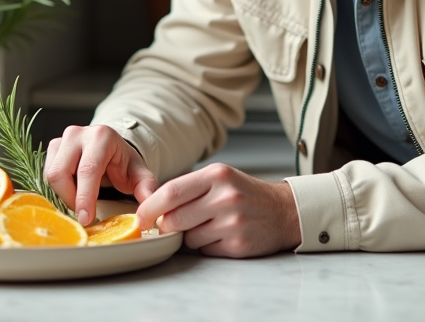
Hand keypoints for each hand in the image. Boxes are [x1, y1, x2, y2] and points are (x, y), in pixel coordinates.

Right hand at [44, 124, 158, 226]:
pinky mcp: (52, 148)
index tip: (85, 219)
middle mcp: (78, 134)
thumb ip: (146, 189)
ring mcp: (62, 139)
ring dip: (64, 194)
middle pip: (61, 173)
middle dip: (71, 198)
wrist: (111, 148)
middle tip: (85, 212)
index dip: (84, 197)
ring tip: (82, 200)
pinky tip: (73, 192)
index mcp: (101, 137)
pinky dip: (58, 189)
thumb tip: (148, 210)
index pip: (87, 170)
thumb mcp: (139, 174)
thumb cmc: (123, 162)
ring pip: (51, 175)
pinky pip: (46, 174)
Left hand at [134, 163, 300, 257]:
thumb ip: (189, 188)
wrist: (284, 211)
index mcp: (217, 175)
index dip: (150, 207)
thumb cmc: (245, 193)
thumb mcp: (220, 178)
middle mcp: (225, 197)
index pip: (171, 192)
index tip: (140, 216)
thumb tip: (152, 206)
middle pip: (175, 219)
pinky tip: (221, 235)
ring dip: (190, 236)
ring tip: (208, 225)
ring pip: (188, 238)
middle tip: (172, 224)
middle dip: (167, 225)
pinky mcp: (238, 245)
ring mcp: (233, 223)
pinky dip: (206, 246)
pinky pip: (205, 250)